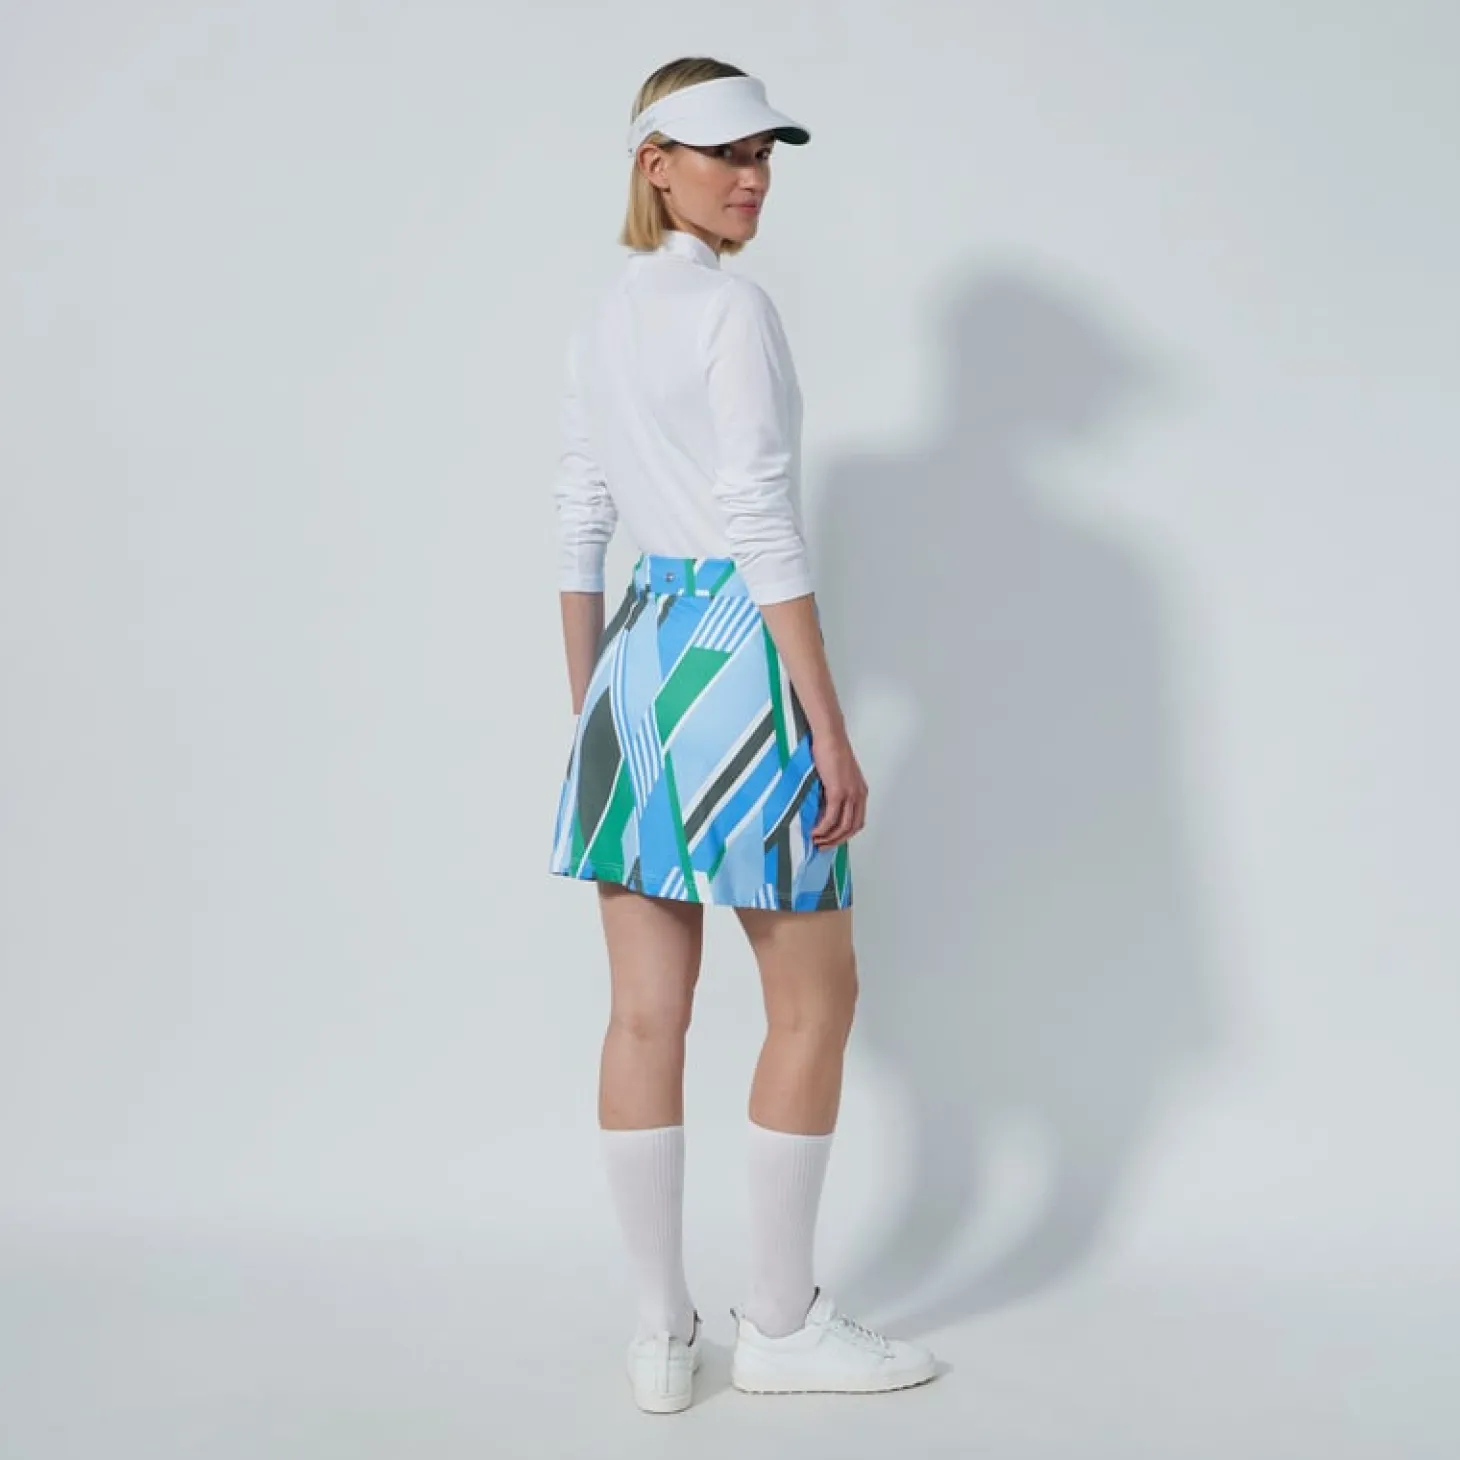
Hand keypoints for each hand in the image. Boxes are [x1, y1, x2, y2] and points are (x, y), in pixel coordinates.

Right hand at [809, 730, 867, 848]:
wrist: (829, 736)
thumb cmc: (830, 750)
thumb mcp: (836, 775)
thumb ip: (834, 791)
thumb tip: (821, 807)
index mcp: (860, 791)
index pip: (857, 821)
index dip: (844, 835)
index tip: (831, 840)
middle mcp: (859, 795)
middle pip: (852, 828)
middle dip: (837, 841)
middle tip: (822, 846)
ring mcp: (850, 794)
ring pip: (842, 826)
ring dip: (828, 837)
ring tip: (815, 841)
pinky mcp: (838, 792)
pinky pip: (831, 818)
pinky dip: (822, 828)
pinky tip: (814, 831)